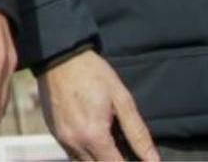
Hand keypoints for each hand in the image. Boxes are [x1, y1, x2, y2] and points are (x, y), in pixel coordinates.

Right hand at [37, 49, 157, 160]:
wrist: (59, 56)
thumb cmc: (93, 74)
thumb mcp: (122, 99)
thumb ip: (138, 133)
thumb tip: (153, 160)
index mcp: (94, 136)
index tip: (139, 160)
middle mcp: (74, 142)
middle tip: (126, 152)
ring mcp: (61, 139)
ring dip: (99, 159)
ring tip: (111, 144)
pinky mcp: (54, 133)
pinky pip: (72, 154)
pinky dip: (86, 153)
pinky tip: (95, 137)